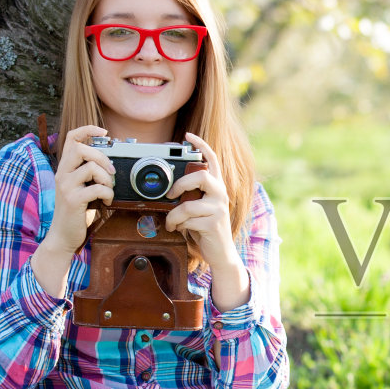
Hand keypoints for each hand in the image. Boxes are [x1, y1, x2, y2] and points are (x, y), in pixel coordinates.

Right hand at [45, 124, 114, 255]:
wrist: (63, 236)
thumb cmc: (76, 212)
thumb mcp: (79, 187)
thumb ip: (88, 174)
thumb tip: (109, 161)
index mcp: (65, 168)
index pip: (71, 138)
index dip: (87, 129)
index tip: (104, 132)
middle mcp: (62, 174)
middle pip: (81, 148)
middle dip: (102, 157)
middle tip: (110, 171)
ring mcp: (66, 186)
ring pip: (91, 167)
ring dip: (107, 178)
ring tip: (108, 189)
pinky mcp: (73, 200)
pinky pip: (96, 188)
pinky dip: (107, 193)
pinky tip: (107, 200)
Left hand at [164, 131, 236, 266]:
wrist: (220, 253)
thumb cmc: (206, 228)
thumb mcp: (199, 207)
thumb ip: (191, 195)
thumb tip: (169, 190)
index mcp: (217, 187)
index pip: (212, 160)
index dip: (201, 146)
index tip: (188, 136)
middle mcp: (220, 194)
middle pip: (200, 177)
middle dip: (180, 185)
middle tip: (170, 194)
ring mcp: (218, 209)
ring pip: (187, 205)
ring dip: (173, 216)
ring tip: (171, 222)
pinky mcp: (213, 223)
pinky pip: (187, 221)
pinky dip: (178, 226)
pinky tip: (179, 229)